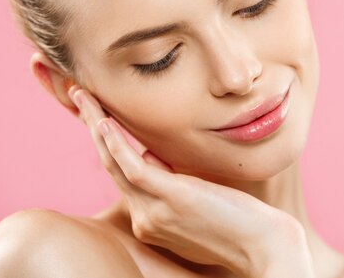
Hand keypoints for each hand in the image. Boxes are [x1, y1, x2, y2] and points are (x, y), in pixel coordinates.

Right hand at [68, 85, 313, 277]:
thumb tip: (151, 153)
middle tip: (77, 94)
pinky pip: (133, 168)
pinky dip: (116, 143)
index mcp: (152, 219)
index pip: (123, 174)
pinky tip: (103, 121)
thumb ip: (172, 183)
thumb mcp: (197, 202)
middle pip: (110, 164)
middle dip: (92, 126)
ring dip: (95, 124)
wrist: (266, 249)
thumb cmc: (241, 225)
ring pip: (114, 162)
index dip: (107, 142)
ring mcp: (155, 212)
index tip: (99, 116)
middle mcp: (146, 218)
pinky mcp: (171, 200)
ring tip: (79, 94)